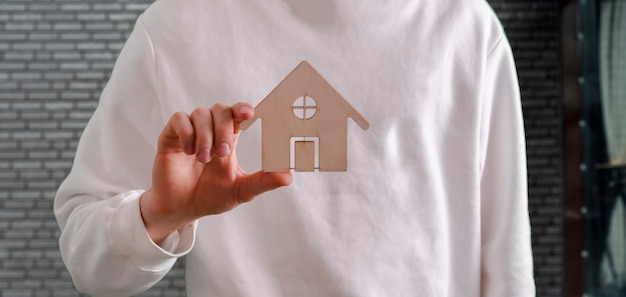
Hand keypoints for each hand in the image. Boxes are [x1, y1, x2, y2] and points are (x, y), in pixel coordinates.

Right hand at [140, 103, 292, 244]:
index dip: (243, 108)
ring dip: (205, 135)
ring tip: (204, 159)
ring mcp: (190, 132)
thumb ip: (263, 182)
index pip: (238, 113)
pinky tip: (189, 151)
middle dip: (223, 129)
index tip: (249, 114)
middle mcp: (210, 130)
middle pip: (221, 110)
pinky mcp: (171, 136)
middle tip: (222, 153)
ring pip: (200, 113)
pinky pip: (179, 119)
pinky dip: (186, 132)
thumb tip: (289, 177)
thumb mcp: (241, 190)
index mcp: (229, 138)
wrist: (182, 209)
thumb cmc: (211, 197)